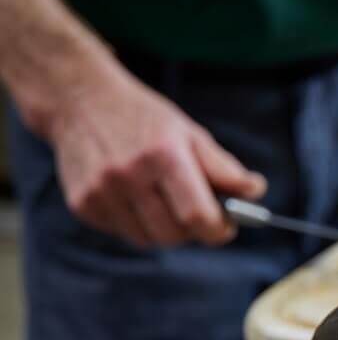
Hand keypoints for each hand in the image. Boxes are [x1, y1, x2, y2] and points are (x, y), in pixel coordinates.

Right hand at [46, 63, 265, 247]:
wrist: (80, 100)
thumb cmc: (145, 119)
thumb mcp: (190, 133)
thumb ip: (224, 168)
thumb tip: (256, 192)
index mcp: (163, 155)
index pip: (198, 215)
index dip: (219, 230)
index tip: (226, 227)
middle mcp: (128, 175)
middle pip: (175, 234)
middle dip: (194, 231)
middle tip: (199, 214)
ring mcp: (101, 192)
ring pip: (149, 240)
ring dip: (166, 230)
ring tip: (167, 204)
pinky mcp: (82, 204)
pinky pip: (123, 233)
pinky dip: (138, 225)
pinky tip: (137, 199)